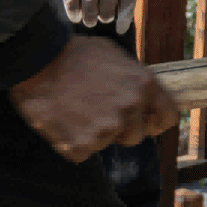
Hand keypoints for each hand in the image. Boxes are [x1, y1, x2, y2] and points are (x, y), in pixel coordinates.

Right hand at [10, 35, 178, 162]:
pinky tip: (63, 121)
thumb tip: (142, 96)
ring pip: (106, 143)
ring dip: (94, 134)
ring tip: (75, 111)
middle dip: (121, 129)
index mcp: (144, 85)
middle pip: (136, 136)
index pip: (168, 117)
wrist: (38, 61)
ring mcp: (106, 129)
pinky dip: (72, 142)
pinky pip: (82, 152)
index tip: (147, 122)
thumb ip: (134, 81)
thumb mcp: (117, 57)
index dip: (156, 122)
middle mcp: (130, 109)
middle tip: (96, 112)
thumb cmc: (75, 54)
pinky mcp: (81, 145)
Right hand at [56, 0, 139, 33]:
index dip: (122, 21)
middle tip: (103, 18)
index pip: (127, 8)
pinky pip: (72, 4)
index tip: (119, 29)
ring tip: (90, 21)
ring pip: (90, 12)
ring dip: (91, 19)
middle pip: (107, 11)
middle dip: (105, 17)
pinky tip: (76, 17)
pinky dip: (74, 13)